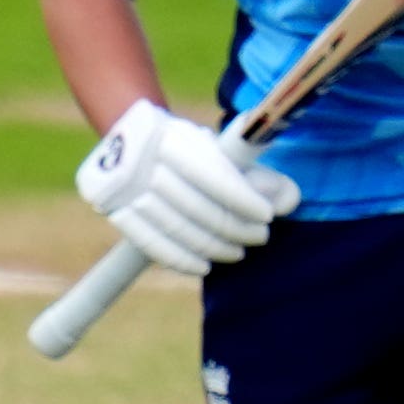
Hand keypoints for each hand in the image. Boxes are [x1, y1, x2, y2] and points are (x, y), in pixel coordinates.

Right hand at [75, 99, 298, 274]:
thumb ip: (256, 174)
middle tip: (259, 237)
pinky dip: (181, 260)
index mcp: (174, 136)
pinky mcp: (114, 210)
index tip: (267, 216)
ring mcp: (125, 188)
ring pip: (177, 228)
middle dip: (234, 227)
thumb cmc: (189, 150)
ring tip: (238, 252)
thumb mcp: (218, 149)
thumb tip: (289, 201)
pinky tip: (205, 266)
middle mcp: (145, 160)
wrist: (131, 141)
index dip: (244, 199)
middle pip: (196, 206)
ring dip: (214, 247)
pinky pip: (152, 244)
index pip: (214, 175)